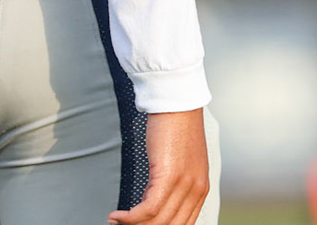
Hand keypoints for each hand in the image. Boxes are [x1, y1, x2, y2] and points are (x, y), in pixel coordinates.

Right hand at [110, 108, 209, 224]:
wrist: (177, 103)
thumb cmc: (177, 128)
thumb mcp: (181, 163)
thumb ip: (171, 186)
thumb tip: (149, 204)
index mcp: (201, 189)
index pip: (183, 224)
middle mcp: (196, 189)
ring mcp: (184, 185)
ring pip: (158, 222)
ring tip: (116, 222)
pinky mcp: (169, 177)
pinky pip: (148, 209)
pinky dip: (129, 217)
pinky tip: (117, 215)